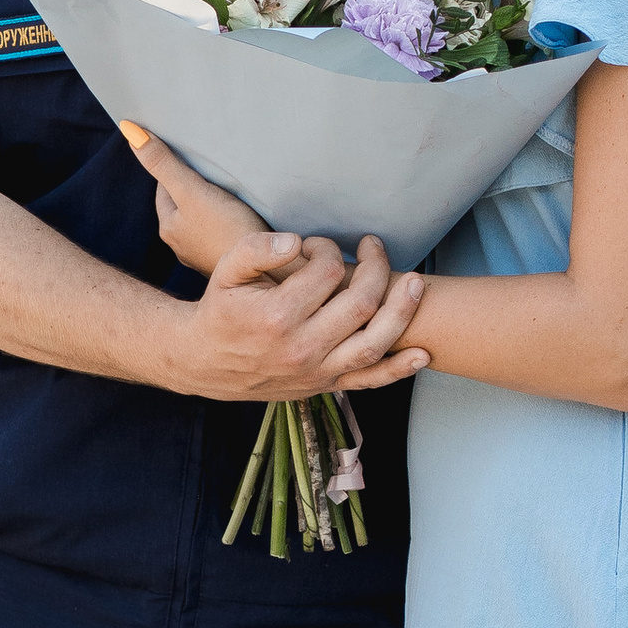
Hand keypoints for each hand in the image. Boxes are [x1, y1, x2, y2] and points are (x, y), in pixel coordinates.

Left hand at [122, 124, 265, 277]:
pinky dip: (230, 221)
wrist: (269, 272)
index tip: (193, 155)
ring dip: (213, 204)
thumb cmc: (229, 230)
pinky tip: (245, 216)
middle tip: (214, 170)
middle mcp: (182, 245)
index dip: (176, 168)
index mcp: (169, 228)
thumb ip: (163, 163)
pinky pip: (223, 232)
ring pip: (203, 219)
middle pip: (183, 203)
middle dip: (194, 187)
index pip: (164, 188)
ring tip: (232, 191)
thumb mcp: (192, 190)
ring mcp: (205, 255)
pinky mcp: (229, 260)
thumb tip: (129, 130)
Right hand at [169, 226, 429, 404]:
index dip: (328, 249)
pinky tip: (424, 354)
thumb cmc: (220, 310)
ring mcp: (316, 370)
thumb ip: (257, 249)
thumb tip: (297, 241)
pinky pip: (370, 381)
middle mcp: (301, 347)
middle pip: (360, 302)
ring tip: (415, 283)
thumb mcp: (226, 271)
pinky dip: (399, 369)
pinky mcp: (324, 385)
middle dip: (375, 267)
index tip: (317, 246)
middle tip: (373, 246)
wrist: (204, 363)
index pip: (327, 272)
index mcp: (277, 315)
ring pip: (375, 342)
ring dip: (402, 311)